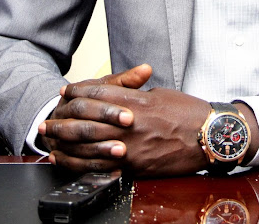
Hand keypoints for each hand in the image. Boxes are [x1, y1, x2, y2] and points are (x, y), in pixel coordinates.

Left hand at [38, 64, 210, 176]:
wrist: (210, 136)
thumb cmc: (189, 113)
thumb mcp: (162, 94)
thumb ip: (138, 94)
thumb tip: (122, 94)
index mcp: (137, 101)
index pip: (100, 92)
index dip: (79, 91)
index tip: (66, 91)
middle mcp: (131, 123)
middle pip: (89, 118)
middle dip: (65, 119)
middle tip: (48, 120)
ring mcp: (133, 147)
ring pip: (91, 144)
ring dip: (68, 143)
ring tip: (51, 141)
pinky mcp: (137, 166)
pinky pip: (104, 166)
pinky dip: (83, 164)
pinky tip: (71, 162)